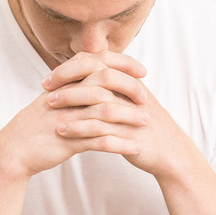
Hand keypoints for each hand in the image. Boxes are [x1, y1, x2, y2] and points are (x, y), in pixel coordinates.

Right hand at [0, 52, 148, 176]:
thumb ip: (73, 87)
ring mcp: (66, 118)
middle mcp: (65, 97)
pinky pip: (99, 140)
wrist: (13, 149)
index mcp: (64, 85)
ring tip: (146, 122)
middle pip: (103, 82)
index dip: (121, 63)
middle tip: (145, 98)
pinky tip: (135, 148)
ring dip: (129, 116)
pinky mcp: (67, 141)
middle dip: (129, 87)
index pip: (95, 62)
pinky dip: (120, 144)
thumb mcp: (53, 99)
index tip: (141, 71)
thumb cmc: (36, 126)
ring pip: (104, 111)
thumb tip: (98, 77)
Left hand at [45, 52, 195, 179]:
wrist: (169, 152)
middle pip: (98, 75)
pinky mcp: (131, 135)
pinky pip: (102, 128)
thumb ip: (108, 85)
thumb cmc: (142, 124)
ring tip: (49, 105)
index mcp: (130, 81)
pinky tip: (62, 130)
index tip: (50, 77)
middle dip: (69, 79)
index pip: (98, 62)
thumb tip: (80, 73)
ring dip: (71, 101)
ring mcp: (133, 113)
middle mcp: (132, 92)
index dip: (72, 67)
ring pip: (99, 100)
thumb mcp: (128, 100)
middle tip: (46, 88)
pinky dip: (80, 127)